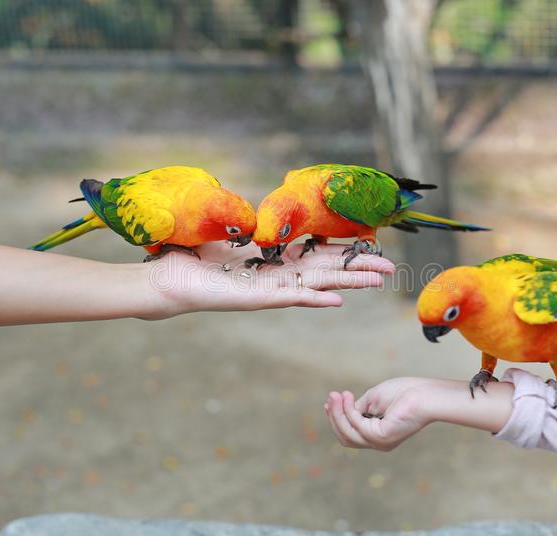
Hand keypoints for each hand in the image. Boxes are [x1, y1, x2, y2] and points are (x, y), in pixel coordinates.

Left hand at [141, 240, 395, 318]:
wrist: (166, 278)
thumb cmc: (194, 258)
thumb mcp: (230, 235)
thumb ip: (252, 228)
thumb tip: (264, 213)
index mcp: (274, 261)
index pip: (318, 255)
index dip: (345, 251)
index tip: (370, 245)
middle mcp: (277, 276)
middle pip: (327, 270)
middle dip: (358, 268)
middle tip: (390, 267)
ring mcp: (270, 290)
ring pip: (318, 285)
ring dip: (348, 283)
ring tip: (378, 280)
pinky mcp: (257, 299)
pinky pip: (291, 298)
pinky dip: (314, 299)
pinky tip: (338, 300)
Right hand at [325, 378, 437, 451]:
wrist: (425, 393)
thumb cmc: (404, 393)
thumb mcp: (373, 399)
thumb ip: (357, 407)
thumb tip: (339, 409)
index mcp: (378, 435)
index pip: (350, 434)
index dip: (336, 419)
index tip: (329, 402)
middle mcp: (378, 443)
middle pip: (345, 437)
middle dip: (334, 417)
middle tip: (331, 396)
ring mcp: (380, 443)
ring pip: (347, 434)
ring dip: (337, 413)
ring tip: (336, 395)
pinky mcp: (382, 437)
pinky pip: (356, 425)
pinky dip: (348, 411)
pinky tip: (348, 397)